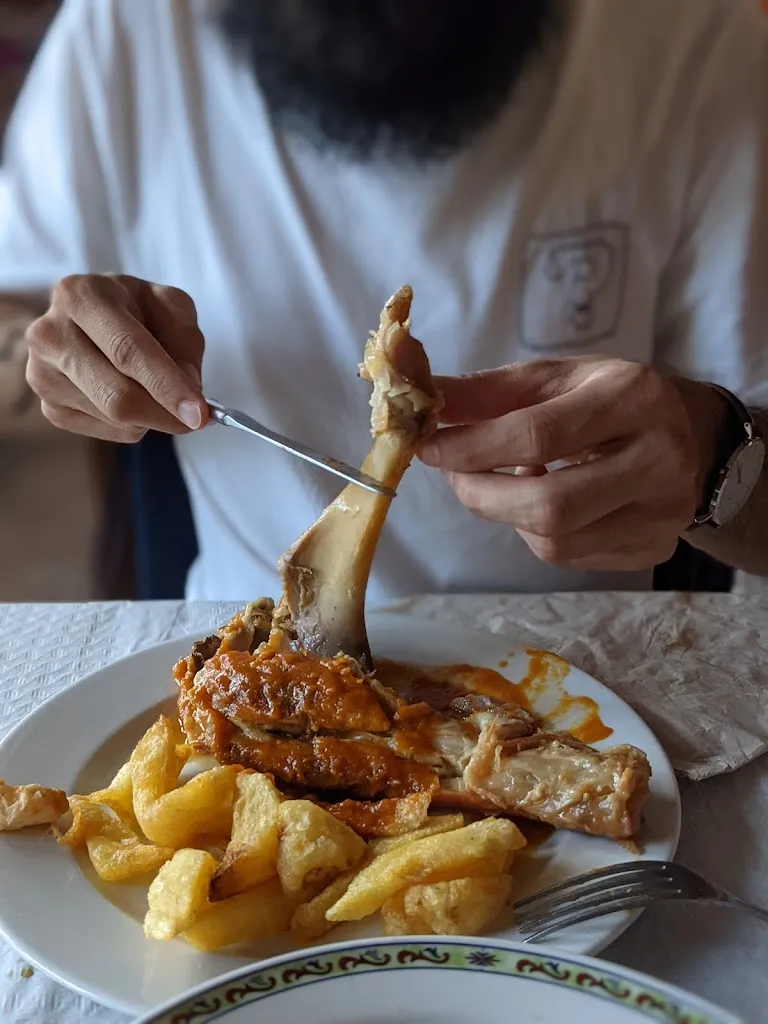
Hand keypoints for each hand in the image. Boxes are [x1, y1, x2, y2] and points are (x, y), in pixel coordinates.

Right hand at [25, 274, 207, 441]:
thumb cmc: (135, 309)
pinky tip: (132, 397)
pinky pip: (105, 432)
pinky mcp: (48, 406)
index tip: (199, 414)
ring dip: (151, 416)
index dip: (166, 386)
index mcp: (80, 295)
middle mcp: (50, 334)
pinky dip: (132, 425)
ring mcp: (42, 374)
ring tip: (155, 388)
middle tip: (196, 419)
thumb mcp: (170, 305)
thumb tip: (189, 388)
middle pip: (117, 395)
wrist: (91, 318)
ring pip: (114, 418)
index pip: (127, 350)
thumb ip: (186, 341)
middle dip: (165, 414)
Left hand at [420, 357, 725, 570]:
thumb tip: (425, 399)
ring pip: (554, 542)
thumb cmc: (611, 400)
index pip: (537, 434)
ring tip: (508, 480)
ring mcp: (662, 514)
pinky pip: (570, 556)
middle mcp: (660, 459)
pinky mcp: (653, 549)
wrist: (692, 436)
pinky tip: (545, 501)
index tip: (429, 448)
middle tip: (455, 476)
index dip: (471, 448)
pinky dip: (538, 532)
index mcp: (635, 398)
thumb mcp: (557, 378)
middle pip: (549, 506)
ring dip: (508, 515)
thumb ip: (489, 391)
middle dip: (482, 495)